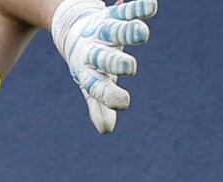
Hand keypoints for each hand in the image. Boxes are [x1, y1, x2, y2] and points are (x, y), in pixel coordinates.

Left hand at [49, 0, 156, 133]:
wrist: (72, 28)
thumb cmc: (87, 63)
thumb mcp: (90, 83)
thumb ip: (98, 104)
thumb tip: (105, 129)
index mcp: (88, 72)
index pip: (96, 86)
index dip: (108, 95)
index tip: (124, 102)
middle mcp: (95, 51)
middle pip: (105, 58)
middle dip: (116, 62)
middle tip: (129, 68)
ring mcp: (104, 31)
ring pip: (116, 31)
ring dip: (129, 32)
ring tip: (141, 33)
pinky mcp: (114, 14)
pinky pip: (127, 9)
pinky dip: (138, 7)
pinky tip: (150, 5)